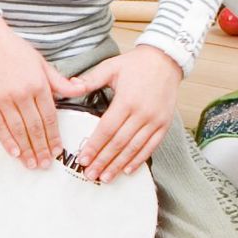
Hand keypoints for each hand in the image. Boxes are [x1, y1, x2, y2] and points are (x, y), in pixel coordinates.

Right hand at [0, 18, 80, 168]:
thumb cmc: (12, 49)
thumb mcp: (41, 62)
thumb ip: (59, 81)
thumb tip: (80, 89)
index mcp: (38, 84)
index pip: (50, 117)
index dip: (54, 137)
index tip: (57, 150)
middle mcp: (21, 94)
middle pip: (35, 128)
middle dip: (42, 148)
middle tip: (46, 164)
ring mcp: (2, 99)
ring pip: (18, 131)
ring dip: (26, 150)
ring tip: (32, 164)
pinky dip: (7, 142)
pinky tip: (14, 153)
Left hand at [57, 46, 180, 184]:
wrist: (166, 60)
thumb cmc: (136, 64)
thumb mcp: (110, 66)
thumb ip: (90, 79)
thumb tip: (71, 86)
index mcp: (127, 100)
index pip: (107, 129)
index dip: (94, 146)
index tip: (83, 159)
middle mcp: (142, 113)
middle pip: (119, 143)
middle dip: (103, 160)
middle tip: (90, 174)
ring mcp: (155, 120)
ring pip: (134, 148)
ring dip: (119, 165)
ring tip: (105, 178)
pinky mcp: (164, 124)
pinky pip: (151, 146)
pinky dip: (139, 159)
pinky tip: (128, 170)